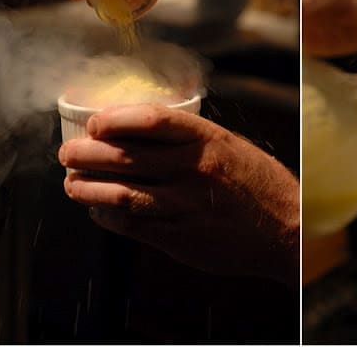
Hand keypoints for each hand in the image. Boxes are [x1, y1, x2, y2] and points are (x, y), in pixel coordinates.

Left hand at [58, 104, 298, 286]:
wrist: (287, 228)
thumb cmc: (262, 184)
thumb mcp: (233, 147)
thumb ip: (194, 140)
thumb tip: (147, 133)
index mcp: (208, 141)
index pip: (150, 121)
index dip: (115, 119)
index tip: (95, 122)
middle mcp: (193, 170)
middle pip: (126, 157)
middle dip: (87, 153)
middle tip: (69, 153)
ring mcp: (185, 206)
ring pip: (122, 193)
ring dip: (88, 187)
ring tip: (72, 183)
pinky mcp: (180, 237)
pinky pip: (134, 225)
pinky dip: (109, 217)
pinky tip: (98, 211)